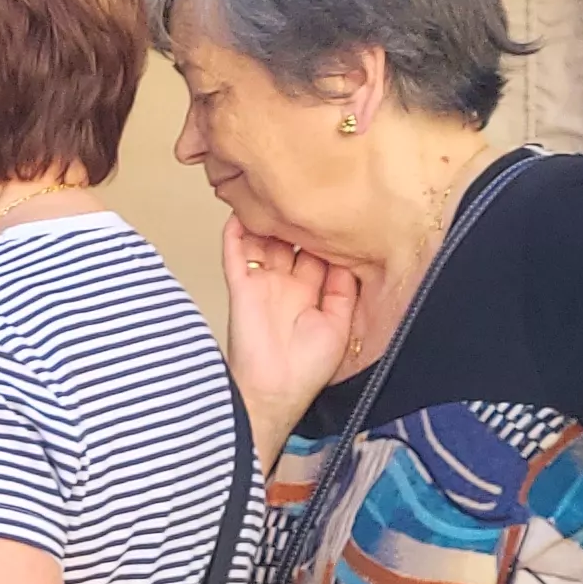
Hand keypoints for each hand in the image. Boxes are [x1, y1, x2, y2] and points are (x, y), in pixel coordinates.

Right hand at [222, 216, 360, 435]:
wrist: (275, 390)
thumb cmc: (306, 368)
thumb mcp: (339, 325)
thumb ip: (343, 290)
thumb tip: (348, 258)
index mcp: (310, 295)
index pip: (318, 255)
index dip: (325, 235)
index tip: (338, 211)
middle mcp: (286, 286)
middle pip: (291, 243)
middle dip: (297, 222)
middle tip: (307, 195)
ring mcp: (262, 284)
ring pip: (263, 244)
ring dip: (267, 222)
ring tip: (274, 193)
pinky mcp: (241, 287)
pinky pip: (235, 254)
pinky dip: (235, 234)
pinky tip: (240, 212)